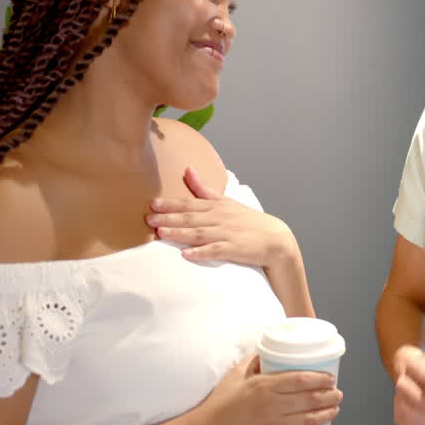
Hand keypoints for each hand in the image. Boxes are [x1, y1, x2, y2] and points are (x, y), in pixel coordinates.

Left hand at [147, 166, 297, 269]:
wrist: (274, 238)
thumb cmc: (247, 221)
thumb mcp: (225, 201)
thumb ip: (203, 189)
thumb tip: (188, 170)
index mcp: (217, 207)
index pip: (190, 204)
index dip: (171, 204)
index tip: (153, 203)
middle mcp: (220, 219)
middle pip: (191, 218)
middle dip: (170, 218)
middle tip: (149, 219)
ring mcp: (227, 234)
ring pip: (200, 233)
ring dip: (180, 233)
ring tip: (161, 233)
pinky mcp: (234, 249)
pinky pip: (216, 251)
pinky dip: (201, 252)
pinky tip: (187, 254)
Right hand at [186, 354, 341, 424]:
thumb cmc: (218, 406)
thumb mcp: (235, 376)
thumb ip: (253, 361)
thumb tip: (267, 349)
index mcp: (263, 386)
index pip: (301, 379)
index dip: (320, 378)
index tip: (330, 378)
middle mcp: (270, 406)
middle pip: (310, 399)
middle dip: (330, 396)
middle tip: (337, 393)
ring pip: (308, 421)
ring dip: (327, 415)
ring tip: (334, 409)